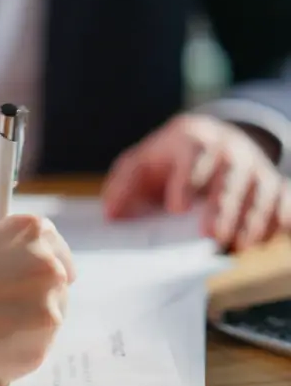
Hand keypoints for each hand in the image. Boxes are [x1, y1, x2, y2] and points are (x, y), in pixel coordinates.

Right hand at [0, 214, 74, 385]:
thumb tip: (12, 283)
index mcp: (30, 231)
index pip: (55, 249)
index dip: (36, 268)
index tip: (22, 280)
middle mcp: (48, 266)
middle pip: (58, 287)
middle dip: (30, 300)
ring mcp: (48, 311)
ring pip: (44, 324)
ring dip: (20, 330)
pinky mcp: (38, 353)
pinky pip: (30, 353)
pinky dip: (8, 356)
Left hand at [103, 114, 290, 250]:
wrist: (209, 143)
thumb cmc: (168, 160)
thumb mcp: (140, 163)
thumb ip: (123, 185)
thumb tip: (112, 214)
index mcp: (194, 139)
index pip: (193, 156)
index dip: (186, 181)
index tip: (177, 207)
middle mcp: (231, 150)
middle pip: (232, 177)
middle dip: (223, 207)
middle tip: (211, 235)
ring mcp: (256, 167)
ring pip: (263, 192)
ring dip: (253, 220)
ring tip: (238, 245)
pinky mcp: (275, 186)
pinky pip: (286, 201)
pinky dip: (281, 219)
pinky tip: (270, 237)